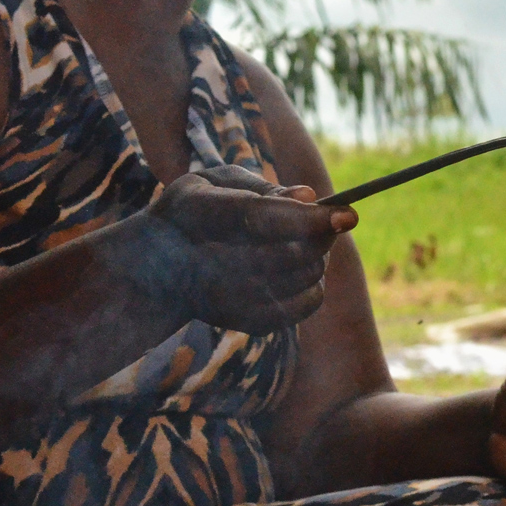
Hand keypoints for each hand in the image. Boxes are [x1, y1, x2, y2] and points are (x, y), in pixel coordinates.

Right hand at [141, 164, 353, 332]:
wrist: (157, 269)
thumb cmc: (195, 210)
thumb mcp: (214, 183)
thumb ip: (259, 189)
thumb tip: (309, 195)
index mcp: (197, 213)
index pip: (258, 218)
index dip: (306, 219)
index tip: (349, 214)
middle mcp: (208, 263)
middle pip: (292, 253)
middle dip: (322, 234)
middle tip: (331, 218)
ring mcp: (229, 299)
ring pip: (306, 277)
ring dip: (319, 255)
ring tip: (305, 240)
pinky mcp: (250, 322)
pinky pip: (308, 304)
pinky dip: (315, 283)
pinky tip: (299, 268)